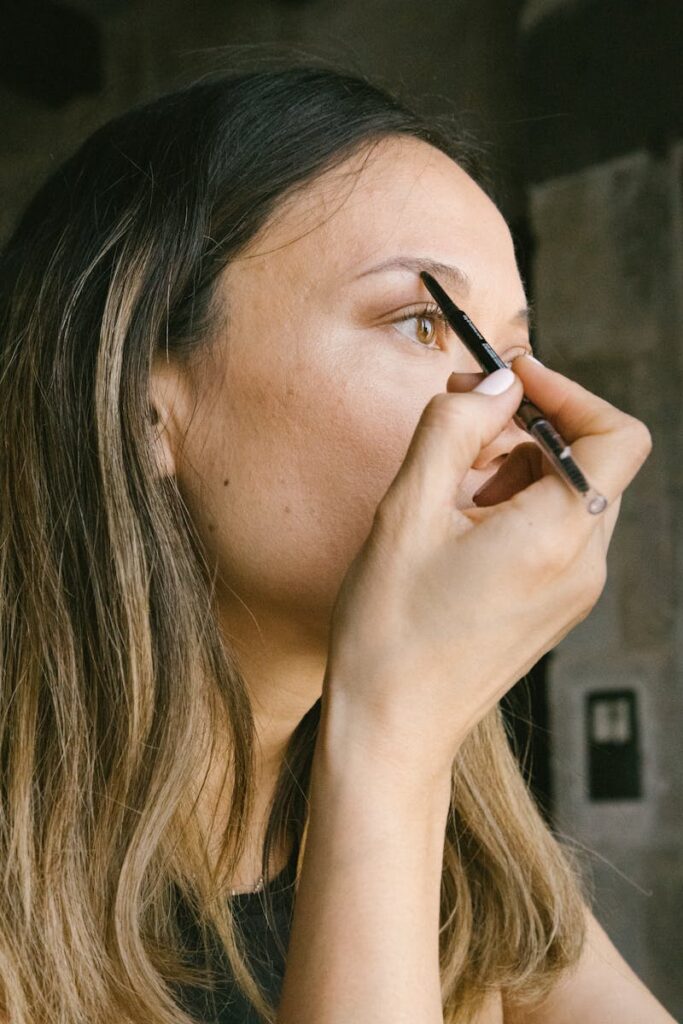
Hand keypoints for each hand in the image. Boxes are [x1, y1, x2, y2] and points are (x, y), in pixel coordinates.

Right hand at [320, 355, 651, 785]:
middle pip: (588, 460)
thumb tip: (494, 383)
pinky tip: (456, 528)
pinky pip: (553, 533)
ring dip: (514, 470)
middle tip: (458, 426)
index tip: (510, 380)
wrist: (393, 728)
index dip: (567, 392)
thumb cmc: (390, 631)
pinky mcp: (555, 608)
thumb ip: (452, 430)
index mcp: (556, 537)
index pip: (616, 435)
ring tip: (447, 492)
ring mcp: (574, 592)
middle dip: (526, 430)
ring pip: (567, 494)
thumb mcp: (406, 513)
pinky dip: (514, 509)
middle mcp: (583, 566)